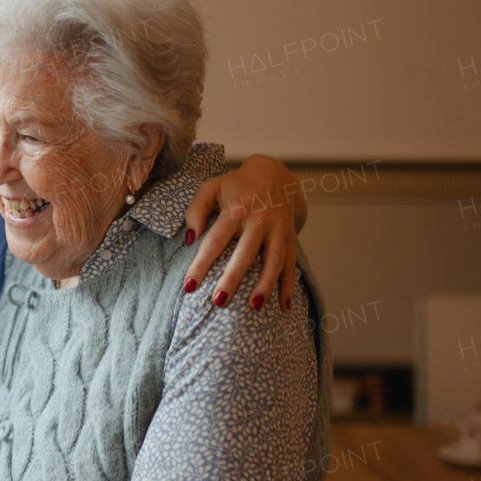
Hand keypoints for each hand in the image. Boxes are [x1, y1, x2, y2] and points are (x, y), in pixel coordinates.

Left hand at [182, 154, 305, 309]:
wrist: (275, 172)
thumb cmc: (236, 185)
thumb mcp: (211, 187)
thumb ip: (196, 209)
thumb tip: (189, 238)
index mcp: (236, 208)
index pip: (215, 240)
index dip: (201, 264)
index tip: (189, 286)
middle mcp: (259, 219)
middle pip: (245, 253)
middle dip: (233, 279)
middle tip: (219, 302)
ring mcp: (277, 228)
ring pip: (274, 260)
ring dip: (265, 285)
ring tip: (253, 308)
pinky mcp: (290, 235)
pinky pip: (291, 262)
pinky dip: (289, 284)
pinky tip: (284, 304)